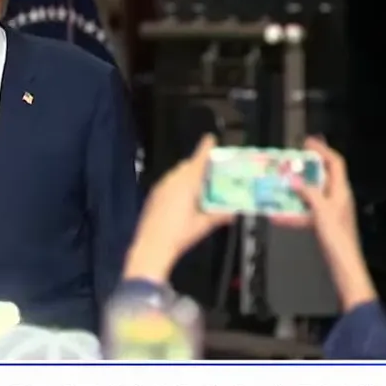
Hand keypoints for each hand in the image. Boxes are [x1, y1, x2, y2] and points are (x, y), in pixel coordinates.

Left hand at [124, 135, 233, 283]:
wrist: (152, 246)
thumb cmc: (180, 234)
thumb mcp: (204, 225)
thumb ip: (219, 216)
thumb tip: (233, 213)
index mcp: (187, 182)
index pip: (198, 160)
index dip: (205, 148)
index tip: (210, 139)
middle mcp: (173, 180)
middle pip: (187, 165)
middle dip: (198, 166)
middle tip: (210, 175)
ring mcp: (161, 187)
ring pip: (176, 174)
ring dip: (187, 176)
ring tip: (197, 190)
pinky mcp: (154, 196)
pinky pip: (168, 183)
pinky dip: (177, 185)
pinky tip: (182, 201)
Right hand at [271, 137, 376, 309]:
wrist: (343, 264)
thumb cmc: (338, 238)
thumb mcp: (322, 210)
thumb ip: (309, 193)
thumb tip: (296, 180)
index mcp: (341, 191)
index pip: (335, 163)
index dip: (323, 151)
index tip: (308, 143)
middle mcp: (337, 198)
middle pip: (322, 177)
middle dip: (305, 170)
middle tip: (289, 164)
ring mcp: (330, 211)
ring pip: (311, 195)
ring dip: (296, 191)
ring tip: (280, 187)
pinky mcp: (323, 224)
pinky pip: (306, 213)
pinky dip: (293, 213)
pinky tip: (279, 216)